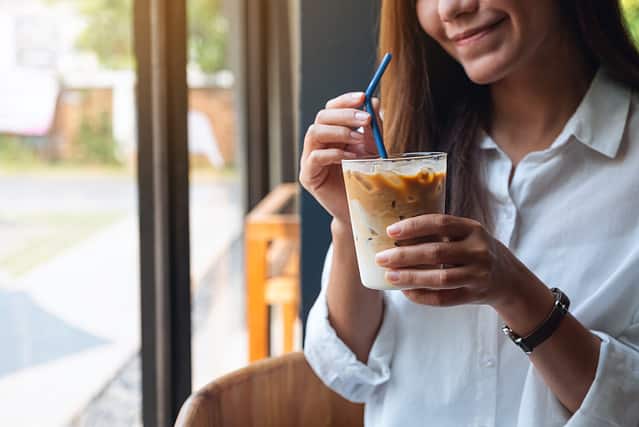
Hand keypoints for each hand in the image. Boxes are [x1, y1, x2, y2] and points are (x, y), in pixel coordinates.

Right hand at [299, 92, 380, 223]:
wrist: (361, 209)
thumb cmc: (365, 179)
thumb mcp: (373, 149)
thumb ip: (372, 129)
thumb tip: (374, 102)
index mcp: (332, 133)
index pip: (332, 109)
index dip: (345, 101)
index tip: (362, 97)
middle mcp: (318, 143)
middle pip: (322, 117)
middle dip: (344, 114)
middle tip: (365, 119)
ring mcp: (310, 159)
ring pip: (314, 132)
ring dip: (338, 131)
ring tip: (358, 138)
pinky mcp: (308, 176)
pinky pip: (315, 157)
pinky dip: (333, 153)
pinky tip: (350, 157)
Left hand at [374, 214, 542, 309]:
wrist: (508, 278)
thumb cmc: (475, 250)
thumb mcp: (466, 234)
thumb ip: (440, 232)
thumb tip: (395, 234)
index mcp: (473, 229)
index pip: (440, 223)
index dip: (414, 227)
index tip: (390, 231)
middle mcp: (478, 251)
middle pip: (436, 253)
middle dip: (405, 255)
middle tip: (382, 258)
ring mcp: (478, 275)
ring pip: (440, 279)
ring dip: (411, 278)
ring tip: (389, 276)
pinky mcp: (474, 295)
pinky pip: (444, 299)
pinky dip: (422, 296)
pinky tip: (406, 292)